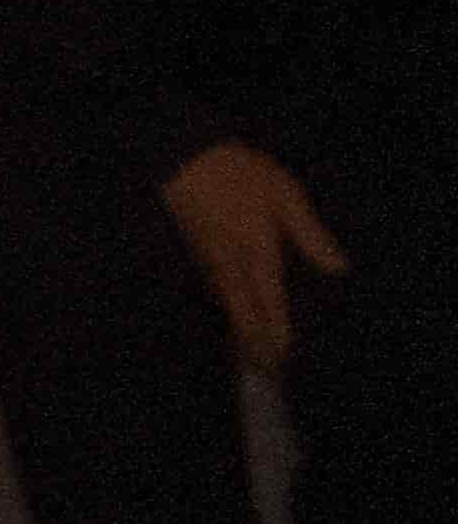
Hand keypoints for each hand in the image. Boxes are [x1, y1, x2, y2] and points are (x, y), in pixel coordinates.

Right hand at [160, 140, 350, 375]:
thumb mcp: (285, 196)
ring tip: (247, 350)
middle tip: (264, 368)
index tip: (281, 357)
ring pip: (225, 302)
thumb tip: (339, 268)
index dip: (276, 330)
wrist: (184, 155)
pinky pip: (213, 287)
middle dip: (253, 340)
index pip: (269, 301)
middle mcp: (230, 262)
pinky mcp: (195, 247)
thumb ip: (310, 234)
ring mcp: (208, 256)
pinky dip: (223, 305)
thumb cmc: (240, 173)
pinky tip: (226, 308)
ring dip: (237, 327)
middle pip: (242, 311)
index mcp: (257, 251)